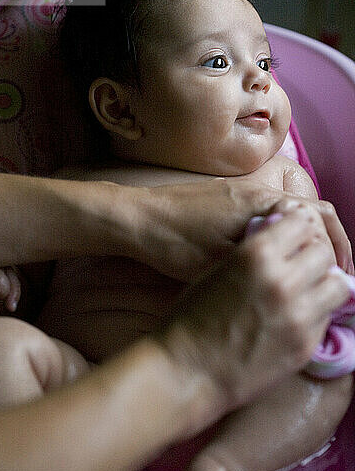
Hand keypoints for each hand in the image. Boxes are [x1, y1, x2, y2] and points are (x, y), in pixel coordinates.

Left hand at [130, 178, 353, 280]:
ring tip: (310, 269)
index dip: (338, 250)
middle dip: (329, 244)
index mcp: (263, 205)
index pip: (320, 219)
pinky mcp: (230, 199)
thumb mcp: (220, 263)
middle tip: (334, 276)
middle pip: (312, 212)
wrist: (136, 218)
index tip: (341, 278)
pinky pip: (272, 212)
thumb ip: (263, 263)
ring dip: (307, 238)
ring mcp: (244, 192)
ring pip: (292, 212)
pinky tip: (278, 256)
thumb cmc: (174, 243)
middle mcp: (259, 192)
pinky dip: (285, 233)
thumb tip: (296, 275)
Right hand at [159, 205, 350, 435]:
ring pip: (338, 285)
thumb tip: (283, 243)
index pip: (302, 223)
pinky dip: (317, 313)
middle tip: (303, 265)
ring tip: (308, 291)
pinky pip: (327, 318)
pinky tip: (297, 317)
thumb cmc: (192, 317)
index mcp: (257, 254)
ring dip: (324, 284)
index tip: (296, 238)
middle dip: (314, 256)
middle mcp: (283, 280)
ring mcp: (298, 314)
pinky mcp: (305, 344)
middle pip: (323, 252)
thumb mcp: (218, 270)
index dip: (299, 230)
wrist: (187, 368)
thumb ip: (255, 254)